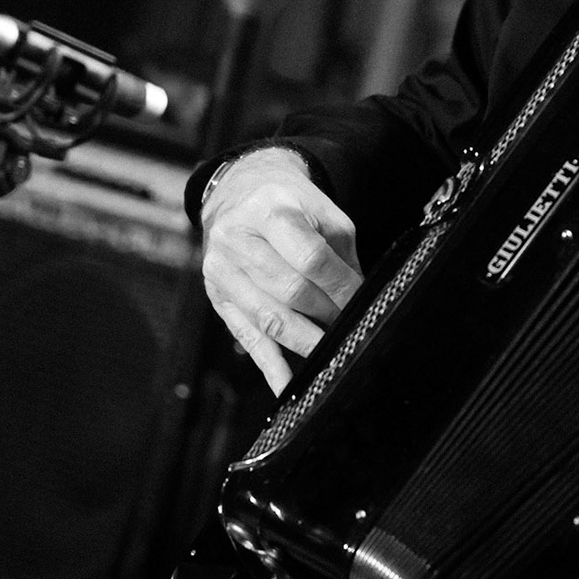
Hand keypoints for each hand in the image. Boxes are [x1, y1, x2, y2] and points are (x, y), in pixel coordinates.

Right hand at [199, 147, 362, 393]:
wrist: (239, 192)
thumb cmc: (289, 203)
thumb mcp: (322, 211)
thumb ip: (341, 253)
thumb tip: (360, 298)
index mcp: (270, 209)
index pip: (311, 258)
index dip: (341, 287)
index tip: (361, 303)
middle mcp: (238, 238)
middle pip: (289, 291)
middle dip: (326, 315)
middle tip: (351, 328)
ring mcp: (221, 270)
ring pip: (268, 318)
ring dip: (305, 342)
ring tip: (332, 352)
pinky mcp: (217, 296)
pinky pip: (246, 335)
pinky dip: (269, 365)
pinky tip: (286, 386)